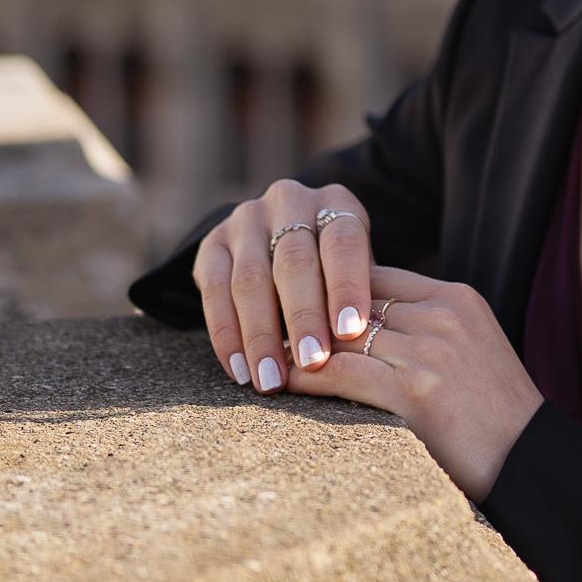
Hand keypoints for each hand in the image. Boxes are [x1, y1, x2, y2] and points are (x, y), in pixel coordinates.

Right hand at [191, 178, 380, 395]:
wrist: (279, 240)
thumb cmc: (335, 269)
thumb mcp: (357, 268)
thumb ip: (361, 296)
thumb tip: (368, 345)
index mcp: (335, 202)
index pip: (343, 241)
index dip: (347, 286)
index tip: (351, 331)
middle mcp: (288, 201)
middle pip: (294, 261)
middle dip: (303, 317)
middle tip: (312, 362)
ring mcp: (245, 219)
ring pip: (250, 279)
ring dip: (260, 335)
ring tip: (271, 380)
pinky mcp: (212, 243)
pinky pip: (213, 290)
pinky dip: (226, 334)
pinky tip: (239, 369)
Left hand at [279, 264, 546, 500]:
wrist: (534, 465)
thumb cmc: (496, 418)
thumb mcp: (469, 350)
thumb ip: (424, 329)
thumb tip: (360, 327)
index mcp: (457, 299)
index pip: (376, 275)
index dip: (330, 287)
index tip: (290, 300)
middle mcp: (444, 315)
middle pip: (354, 299)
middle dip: (304, 310)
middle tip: (257, 319)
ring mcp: (432, 352)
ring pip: (342, 334)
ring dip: (294, 342)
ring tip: (258, 352)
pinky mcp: (418, 393)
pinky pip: (343, 373)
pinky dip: (304, 375)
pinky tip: (278, 380)